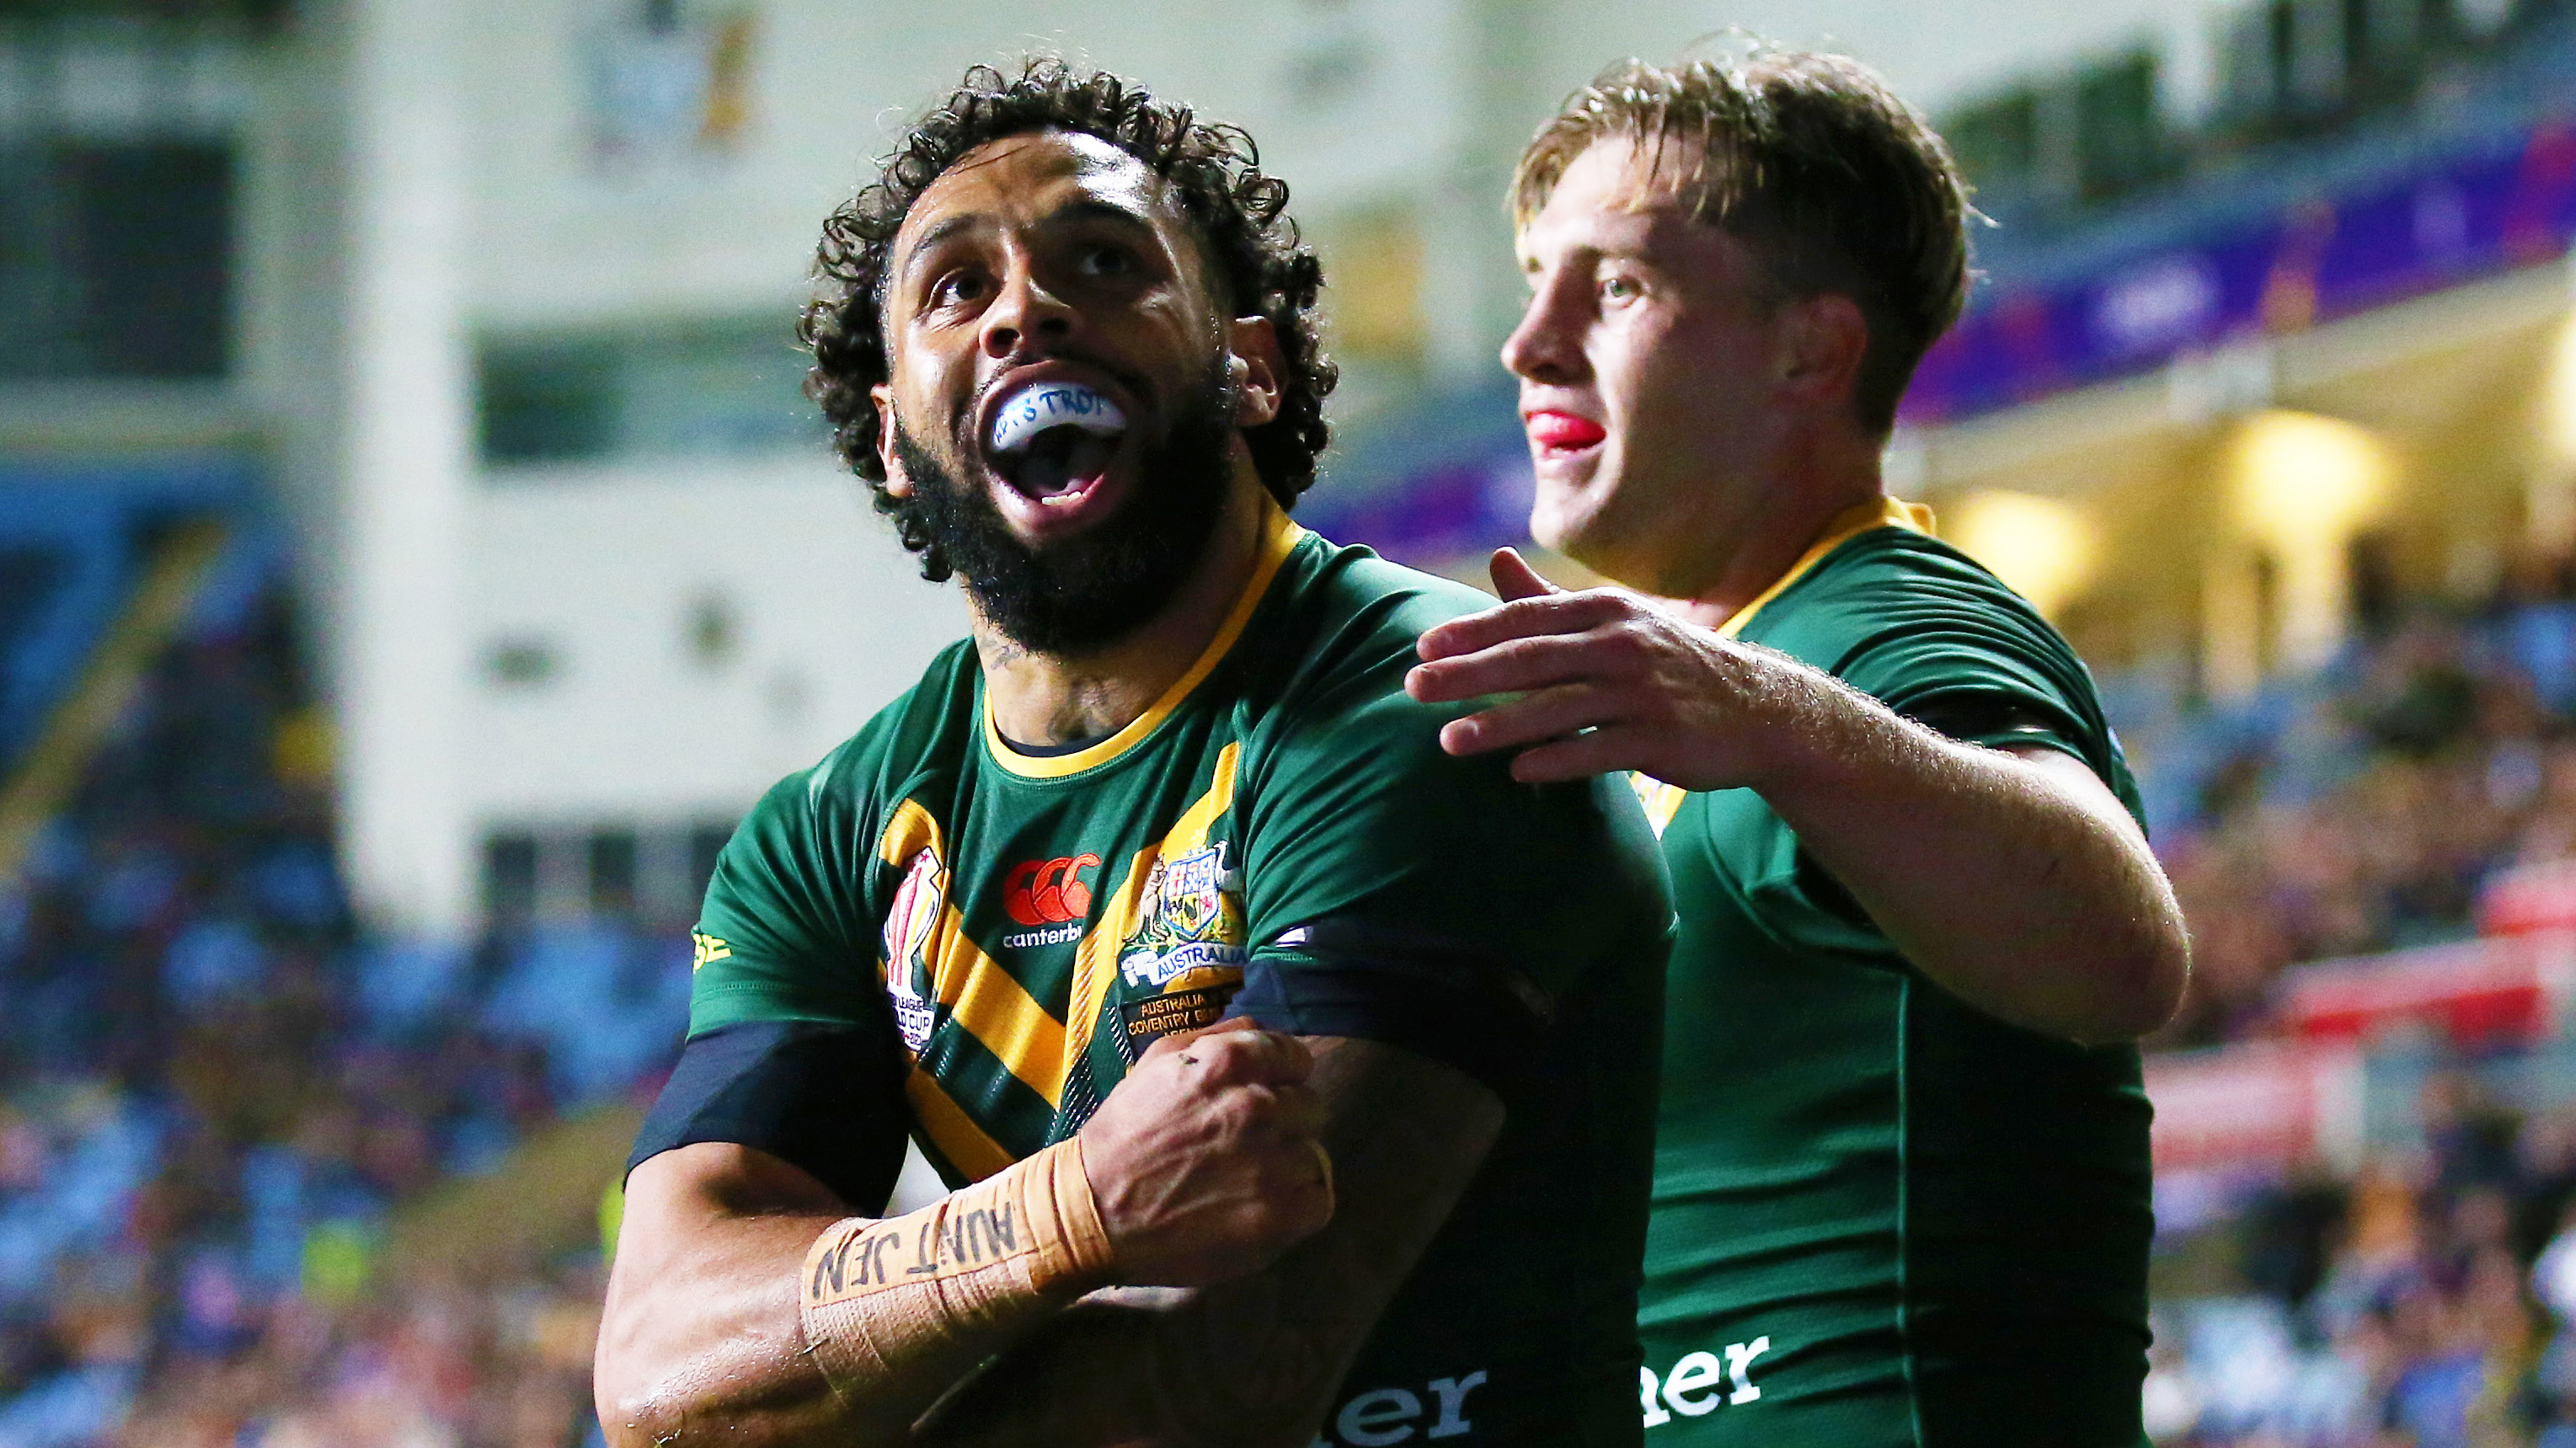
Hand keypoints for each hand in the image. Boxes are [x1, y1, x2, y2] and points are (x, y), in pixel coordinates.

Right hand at [1076, 1018, 1334, 1287]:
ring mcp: (1270, 1163)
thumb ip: (1215, 1038)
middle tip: (1251, 1144)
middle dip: (1286, 1122)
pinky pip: (1320, 1201)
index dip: (1284, 1077)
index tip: (1270, 1095)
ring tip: (1250, 1180)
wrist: (1092, 1210)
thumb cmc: (1123, 1134)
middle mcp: (1256, 1107)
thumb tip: (1262, 1028)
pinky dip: (1300, 1205)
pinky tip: (1266, 1206)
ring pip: (1314, 1154)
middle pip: (1311, 1106)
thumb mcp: (1156, 1063)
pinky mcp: (1276, 1215)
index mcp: (1229, 1063)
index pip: (1296, 1057)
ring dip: (1289, 1165)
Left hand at [1404, 548, 1799, 788]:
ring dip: (1501, 724)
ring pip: (1560, 708)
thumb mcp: (1614, 621)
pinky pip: (1600, 752)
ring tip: (1449, 740)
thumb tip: (1495, 559)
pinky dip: (1558, 760)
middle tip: (1413, 688)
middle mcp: (1624, 645)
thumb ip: (1550, 600)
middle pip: (1533, 659)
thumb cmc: (1668, 664)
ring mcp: (1645, 693)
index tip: (1422, 648)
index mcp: (1606, 612)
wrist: (1760, 709)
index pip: (1527, 618)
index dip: (1473, 631)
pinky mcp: (1663, 740)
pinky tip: (1518, 771)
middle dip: (1469, 674)